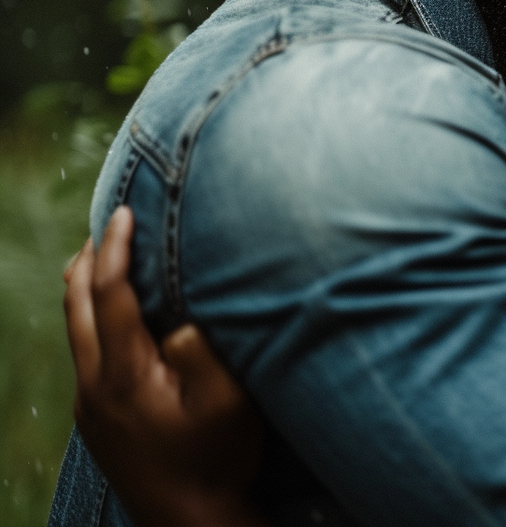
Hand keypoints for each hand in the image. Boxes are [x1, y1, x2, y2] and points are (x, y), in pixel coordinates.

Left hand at [64, 206, 268, 526]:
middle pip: (73, 306)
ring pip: (73, 330)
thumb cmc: (216, 460)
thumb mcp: (227, 403)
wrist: (189, 521)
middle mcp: (95, 386)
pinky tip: (118, 319)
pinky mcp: (95, 421)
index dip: (114, 248)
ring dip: (85, 289)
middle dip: (87, 260)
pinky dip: (93, 319)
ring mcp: (90, 405)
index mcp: (125, 373)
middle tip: (107, 225)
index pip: (109, 294)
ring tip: (105, 260)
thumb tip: (181, 320)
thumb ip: (202, 352)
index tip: (122, 212)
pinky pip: (84, 353)